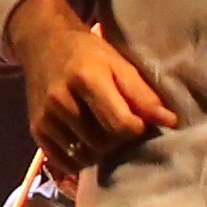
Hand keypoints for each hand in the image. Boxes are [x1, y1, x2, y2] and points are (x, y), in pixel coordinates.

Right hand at [10, 0, 178, 170]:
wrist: (44, 44)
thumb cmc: (88, 53)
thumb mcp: (119, 64)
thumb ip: (143, 94)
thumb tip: (170, 122)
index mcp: (86, 79)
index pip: (120, 124)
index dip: (137, 128)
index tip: (139, 120)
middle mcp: (61, 100)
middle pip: (102, 143)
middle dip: (118, 141)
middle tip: (120, 126)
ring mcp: (46, 118)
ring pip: (85, 155)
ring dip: (101, 151)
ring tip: (104, 132)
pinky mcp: (36, 130)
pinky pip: (65, 162)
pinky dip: (81, 159)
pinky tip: (87, 143)